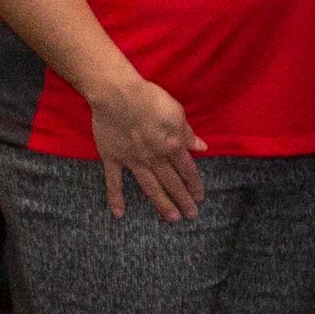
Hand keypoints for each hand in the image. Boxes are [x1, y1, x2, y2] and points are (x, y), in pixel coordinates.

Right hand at [86, 73, 205, 222]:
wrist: (118, 95)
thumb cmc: (150, 99)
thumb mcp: (177, 112)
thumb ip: (188, 133)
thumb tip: (201, 147)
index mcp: (172, 146)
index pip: (187, 170)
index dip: (195, 184)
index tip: (201, 197)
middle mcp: (154, 158)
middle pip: (172, 182)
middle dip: (183, 200)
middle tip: (191, 215)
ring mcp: (132, 160)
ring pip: (150, 187)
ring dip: (162, 203)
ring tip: (172, 218)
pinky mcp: (112, 158)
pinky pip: (114, 182)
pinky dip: (116, 198)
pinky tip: (119, 213)